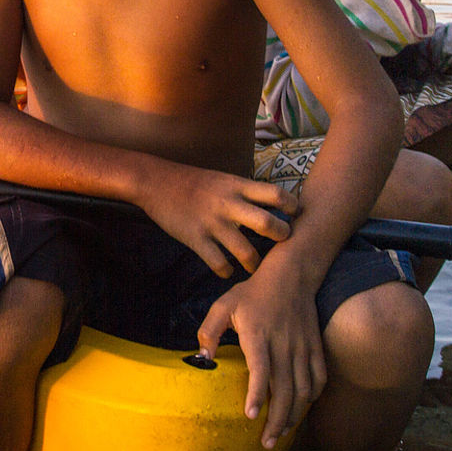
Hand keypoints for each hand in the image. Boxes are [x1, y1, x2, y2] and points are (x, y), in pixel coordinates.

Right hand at [137, 165, 298, 278]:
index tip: (295, 216)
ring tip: (255, 266)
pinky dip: (226, 271)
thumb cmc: (194, 182)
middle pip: (267, 223)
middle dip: (281, 237)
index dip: (292, 206)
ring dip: (255, 263)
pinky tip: (227, 269)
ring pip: (245, 251)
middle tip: (283, 243)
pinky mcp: (195, 239)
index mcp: (237, 186)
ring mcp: (212, 223)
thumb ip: (246, 192)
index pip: (276, 194)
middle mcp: (228, 204)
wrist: (156, 182)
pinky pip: (219, 263)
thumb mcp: (224, 179)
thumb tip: (274, 204)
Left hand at [197, 261, 325, 448]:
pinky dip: (312, 397)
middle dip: (276, 420)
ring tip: (281, 432)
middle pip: (284, 389)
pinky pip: (319, 378)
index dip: (256, 394)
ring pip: (303, 389)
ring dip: (294, 415)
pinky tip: (302, 408)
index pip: (260, 369)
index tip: (251, 415)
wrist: (291, 274)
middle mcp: (283, 343)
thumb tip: (202, 357)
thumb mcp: (224, 304)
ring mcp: (302, 346)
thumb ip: (209, 330)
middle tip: (266, 441)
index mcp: (258, 334)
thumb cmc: (253, 292)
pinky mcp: (315, 347)